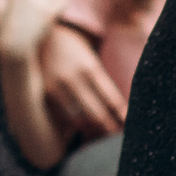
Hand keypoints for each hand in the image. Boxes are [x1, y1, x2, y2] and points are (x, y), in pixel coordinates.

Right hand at [38, 25, 126, 139]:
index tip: (129, 127)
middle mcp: (73, 79)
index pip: (112, 100)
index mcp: (90, 68)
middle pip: (97, 114)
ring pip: (80, 121)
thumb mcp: (94, 62)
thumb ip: (105, 85)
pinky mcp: (45, 96)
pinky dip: (75, 127)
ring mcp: (57, 88)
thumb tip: (121, 113)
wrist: (49, 39)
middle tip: (119, 137)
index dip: (123, 117)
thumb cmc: (78, 52)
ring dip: (94, 132)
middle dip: (110, 129)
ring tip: (104, 137)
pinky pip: (63, 119)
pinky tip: (85, 131)